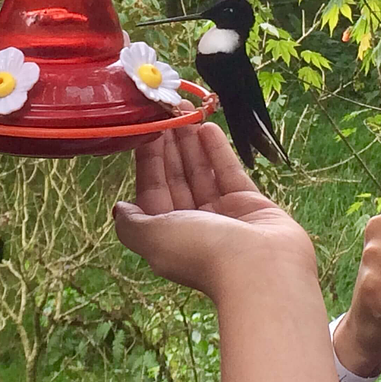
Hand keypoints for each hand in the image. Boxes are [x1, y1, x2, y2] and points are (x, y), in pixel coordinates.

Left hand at [113, 122, 315, 301]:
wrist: (262, 270)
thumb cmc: (203, 253)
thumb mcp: (154, 239)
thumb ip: (132, 223)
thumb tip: (119, 209)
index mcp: (166, 234)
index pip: (152, 189)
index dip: (148, 159)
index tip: (145, 128)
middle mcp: (192, 225)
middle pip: (176, 177)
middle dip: (170, 145)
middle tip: (167, 111)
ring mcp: (222, 214)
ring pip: (202, 171)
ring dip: (191, 142)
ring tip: (186, 111)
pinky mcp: (249, 205)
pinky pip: (229, 172)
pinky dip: (218, 151)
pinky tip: (208, 128)